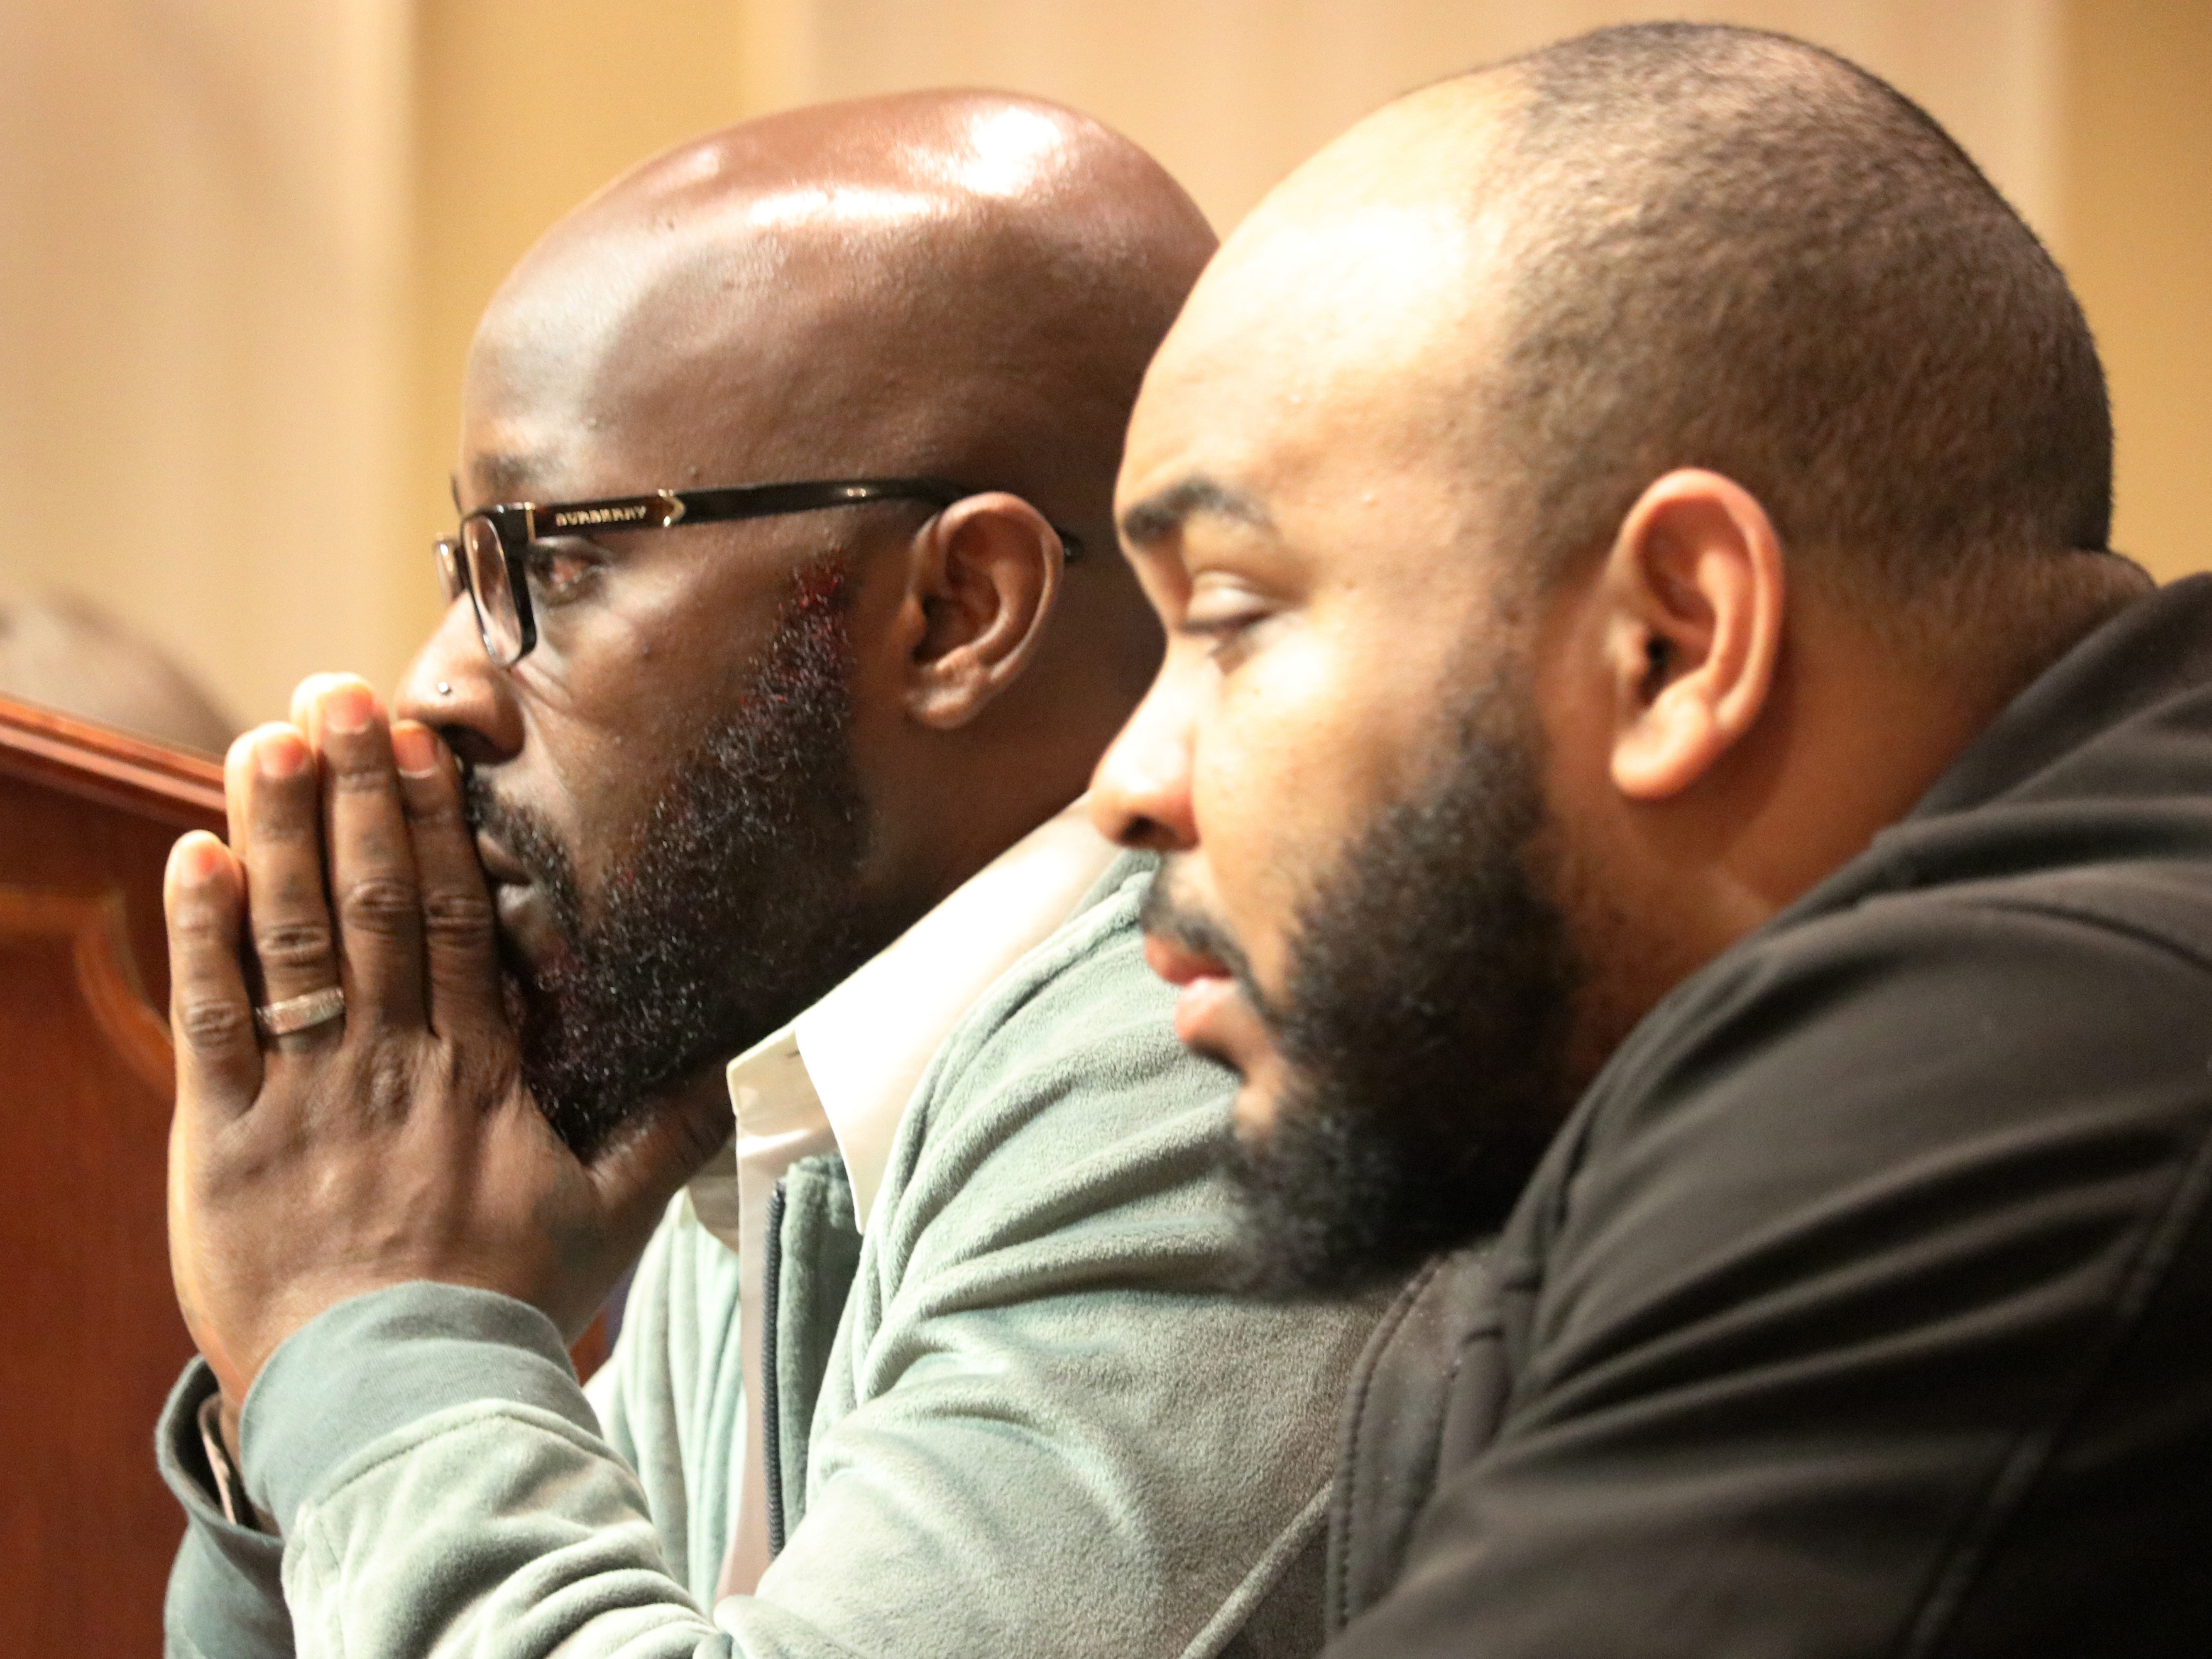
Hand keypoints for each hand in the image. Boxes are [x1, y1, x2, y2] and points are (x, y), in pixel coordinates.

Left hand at [165, 675, 726, 1448]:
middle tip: (338, 692)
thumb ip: (667, 1135)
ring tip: (270, 737)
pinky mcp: (221, 1141)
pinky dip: (199, 936)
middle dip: (356, 791)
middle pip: (371, 902)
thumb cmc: (504, 1307)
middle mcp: (389, 1063)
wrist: (399, 1400)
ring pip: (290, 940)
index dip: (435, 826)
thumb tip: (739, 1063)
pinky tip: (195, 853)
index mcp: (475, 1074)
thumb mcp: (606, 1222)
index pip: (452, 922)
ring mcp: (301, 1096)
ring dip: (278, 832)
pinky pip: (209, 1022)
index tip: (423, 746)